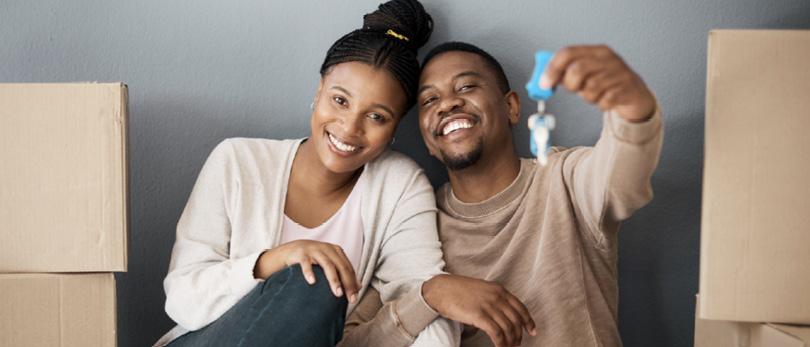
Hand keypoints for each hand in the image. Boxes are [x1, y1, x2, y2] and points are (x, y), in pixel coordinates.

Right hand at [254, 240, 361, 302]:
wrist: (292, 249)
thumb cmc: (314, 259)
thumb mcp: (330, 263)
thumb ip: (344, 273)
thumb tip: (359, 287)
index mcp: (336, 251)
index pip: (348, 268)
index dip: (352, 283)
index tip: (354, 298)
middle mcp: (327, 249)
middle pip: (341, 266)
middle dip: (347, 283)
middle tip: (349, 299)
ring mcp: (314, 250)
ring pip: (327, 265)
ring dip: (334, 279)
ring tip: (338, 293)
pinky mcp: (301, 254)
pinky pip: (306, 264)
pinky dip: (309, 272)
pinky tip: (312, 282)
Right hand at [422, 274, 535, 346]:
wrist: (441, 289)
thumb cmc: (458, 290)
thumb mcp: (482, 289)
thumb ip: (494, 298)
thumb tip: (503, 314)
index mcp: (499, 290)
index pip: (521, 308)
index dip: (529, 322)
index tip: (533, 332)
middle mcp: (497, 297)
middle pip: (516, 321)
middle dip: (518, 336)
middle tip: (516, 345)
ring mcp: (489, 306)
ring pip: (508, 329)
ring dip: (510, 342)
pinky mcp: (479, 316)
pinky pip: (496, 333)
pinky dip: (500, 343)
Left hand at [540, 45, 655, 121]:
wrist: (635, 94)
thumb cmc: (606, 83)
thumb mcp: (586, 74)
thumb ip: (566, 73)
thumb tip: (544, 78)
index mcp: (596, 51)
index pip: (568, 53)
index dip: (552, 68)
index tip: (544, 83)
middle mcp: (609, 59)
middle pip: (577, 69)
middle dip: (570, 85)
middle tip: (574, 90)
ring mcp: (620, 73)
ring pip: (591, 87)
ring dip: (587, 97)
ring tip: (594, 95)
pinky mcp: (627, 89)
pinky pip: (604, 101)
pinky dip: (601, 104)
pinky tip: (605, 100)